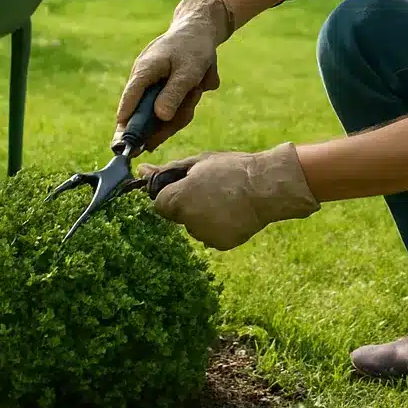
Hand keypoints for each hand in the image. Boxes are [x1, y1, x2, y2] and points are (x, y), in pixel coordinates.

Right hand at [113, 0, 233, 152]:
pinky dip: (186, 103)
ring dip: (183, 109)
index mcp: (143, 72)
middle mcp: (143, 81)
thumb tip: (160, 116)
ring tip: (198, 87)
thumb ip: (174, 93)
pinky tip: (198, 86)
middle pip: (147, 115)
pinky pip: (172, 108)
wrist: (201, 28)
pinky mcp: (163, 91)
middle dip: (170, 120)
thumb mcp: (189, 70)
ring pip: (163, 115)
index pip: (129, 101)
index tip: (120, 145)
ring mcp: (152, 87)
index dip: (125, 124)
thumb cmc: (193, 47)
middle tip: (190, 101)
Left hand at [137, 143, 320, 249]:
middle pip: (178, 216)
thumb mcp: (198, 163)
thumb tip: (141, 171)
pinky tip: (232, 211)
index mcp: (178, 200)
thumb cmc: (231, 169)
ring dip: (203, 215)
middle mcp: (188, 222)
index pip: (160, 204)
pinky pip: (211, 235)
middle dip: (188, 204)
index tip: (187, 185)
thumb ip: (167, 170)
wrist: (266, 187)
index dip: (173, 193)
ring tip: (224, 198)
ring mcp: (204, 236)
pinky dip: (218, 225)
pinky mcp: (220, 244)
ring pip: (195, 226)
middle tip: (210, 188)